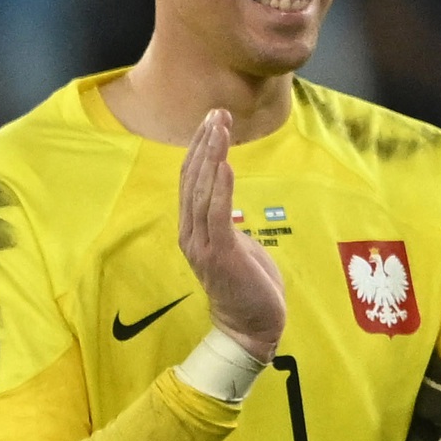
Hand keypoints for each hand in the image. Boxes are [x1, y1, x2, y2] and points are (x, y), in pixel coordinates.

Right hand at [178, 108, 284, 361]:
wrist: (250, 326)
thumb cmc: (247, 287)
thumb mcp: (236, 246)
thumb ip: (227, 222)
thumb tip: (229, 201)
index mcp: (193, 230)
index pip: (190, 182)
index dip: (199, 149)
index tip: (211, 122)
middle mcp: (190, 233)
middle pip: (192, 179)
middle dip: (204, 143)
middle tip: (216, 113)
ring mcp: (202, 244)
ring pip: (203, 191)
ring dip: (212, 156)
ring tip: (220, 127)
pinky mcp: (220, 253)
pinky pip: (217, 213)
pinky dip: (221, 187)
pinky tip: (225, 163)